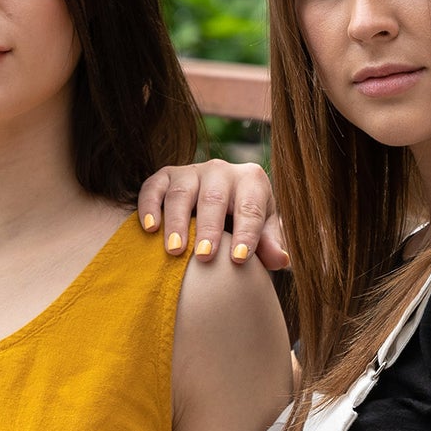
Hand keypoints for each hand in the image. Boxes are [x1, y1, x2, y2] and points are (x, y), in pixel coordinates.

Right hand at [139, 160, 288, 269]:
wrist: (220, 204)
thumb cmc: (244, 222)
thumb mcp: (263, 231)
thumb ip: (270, 244)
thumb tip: (281, 260)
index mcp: (251, 181)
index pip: (251, 209)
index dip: (247, 233)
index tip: (239, 258)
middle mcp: (221, 170)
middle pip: (214, 199)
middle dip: (209, 229)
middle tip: (205, 257)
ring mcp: (191, 171)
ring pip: (181, 193)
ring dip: (176, 222)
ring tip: (174, 250)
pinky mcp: (165, 177)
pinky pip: (153, 187)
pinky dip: (149, 206)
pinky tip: (149, 229)